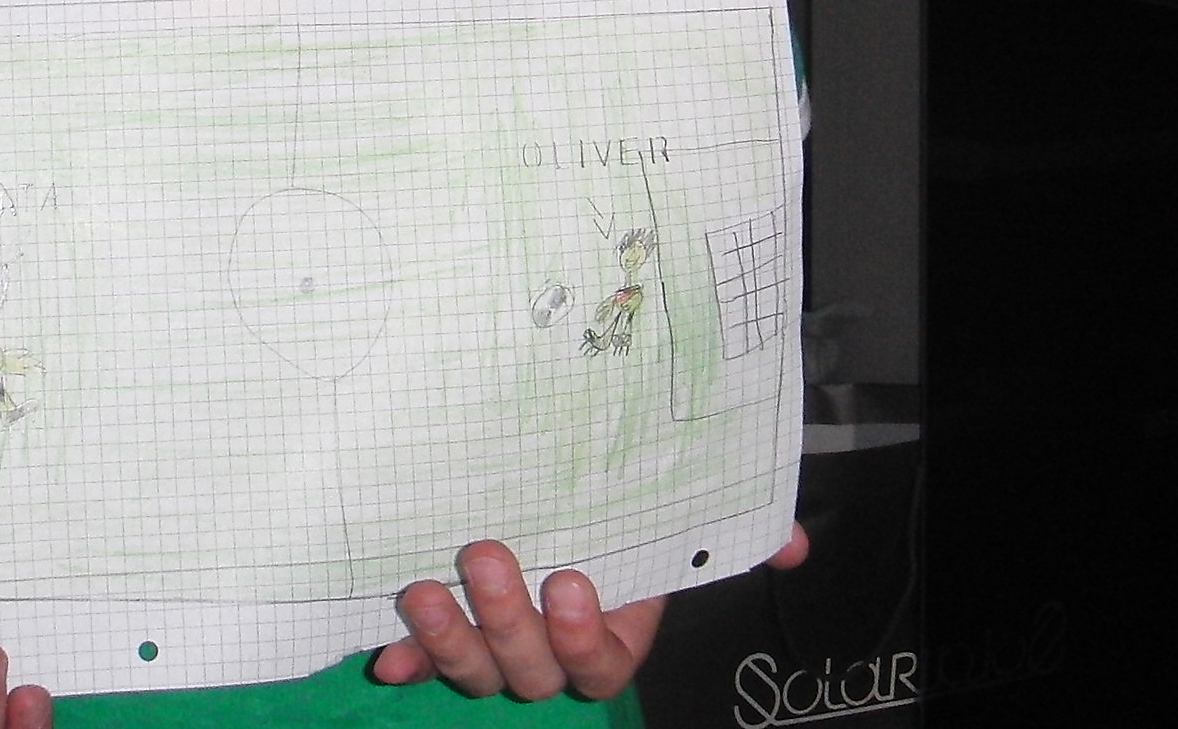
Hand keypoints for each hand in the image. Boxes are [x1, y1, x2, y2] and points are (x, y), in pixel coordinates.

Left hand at [374, 528, 809, 702]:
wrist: (549, 507)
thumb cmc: (614, 519)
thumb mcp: (666, 519)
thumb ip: (728, 535)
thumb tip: (793, 543)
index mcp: (605, 635)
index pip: (599, 663)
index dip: (581, 637)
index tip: (570, 582)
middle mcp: (547, 653)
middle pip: (530, 668)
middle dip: (505, 620)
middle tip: (486, 556)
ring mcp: (491, 650)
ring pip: (474, 670)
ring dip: (447, 637)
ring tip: (420, 589)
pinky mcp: (440, 635)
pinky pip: (419, 661)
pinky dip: (403, 658)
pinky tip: (384, 654)